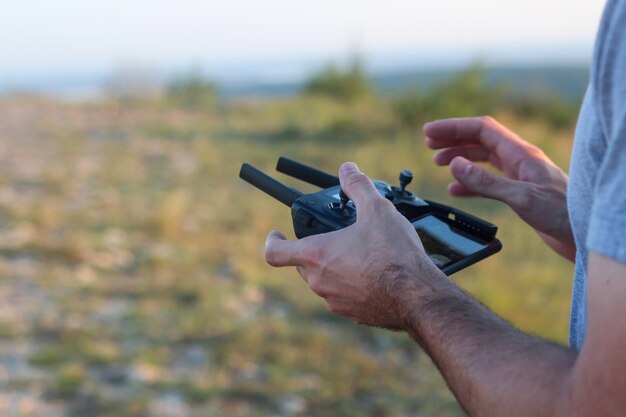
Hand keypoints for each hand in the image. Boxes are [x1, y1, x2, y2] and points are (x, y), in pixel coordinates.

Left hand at [264, 162, 445, 329]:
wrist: (416, 296)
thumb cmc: (393, 254)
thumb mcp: (376, 209)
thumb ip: (358, 186)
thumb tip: (348, 169)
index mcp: (316, 255)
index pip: (275, 253)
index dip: (273, 241)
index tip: (278, 235)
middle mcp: (319, 281)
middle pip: (302, 266)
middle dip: (313, 251)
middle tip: (333, 239)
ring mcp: (335, 301)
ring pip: (324, 282)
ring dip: (334, 268)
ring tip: (359, 255)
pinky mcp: (352, 314)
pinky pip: (343, 297)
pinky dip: (351, 285)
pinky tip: (373, 275)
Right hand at [424, 116, 574, 260]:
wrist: (583, 234)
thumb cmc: (562, 213)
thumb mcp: (521, 197)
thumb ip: (486, 182)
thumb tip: (456, 165)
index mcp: (521, 154)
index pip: (482, 130)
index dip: (454, 128)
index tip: (430, 133)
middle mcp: (519, 160)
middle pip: (480, 140)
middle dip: (454, 139)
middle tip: (429, 143)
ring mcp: (519, 176)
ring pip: (483, 159)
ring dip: (460, 158)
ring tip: (438, 162)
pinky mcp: (519, 192)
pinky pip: (488, 181)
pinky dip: (469, 183)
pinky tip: (456, 191)